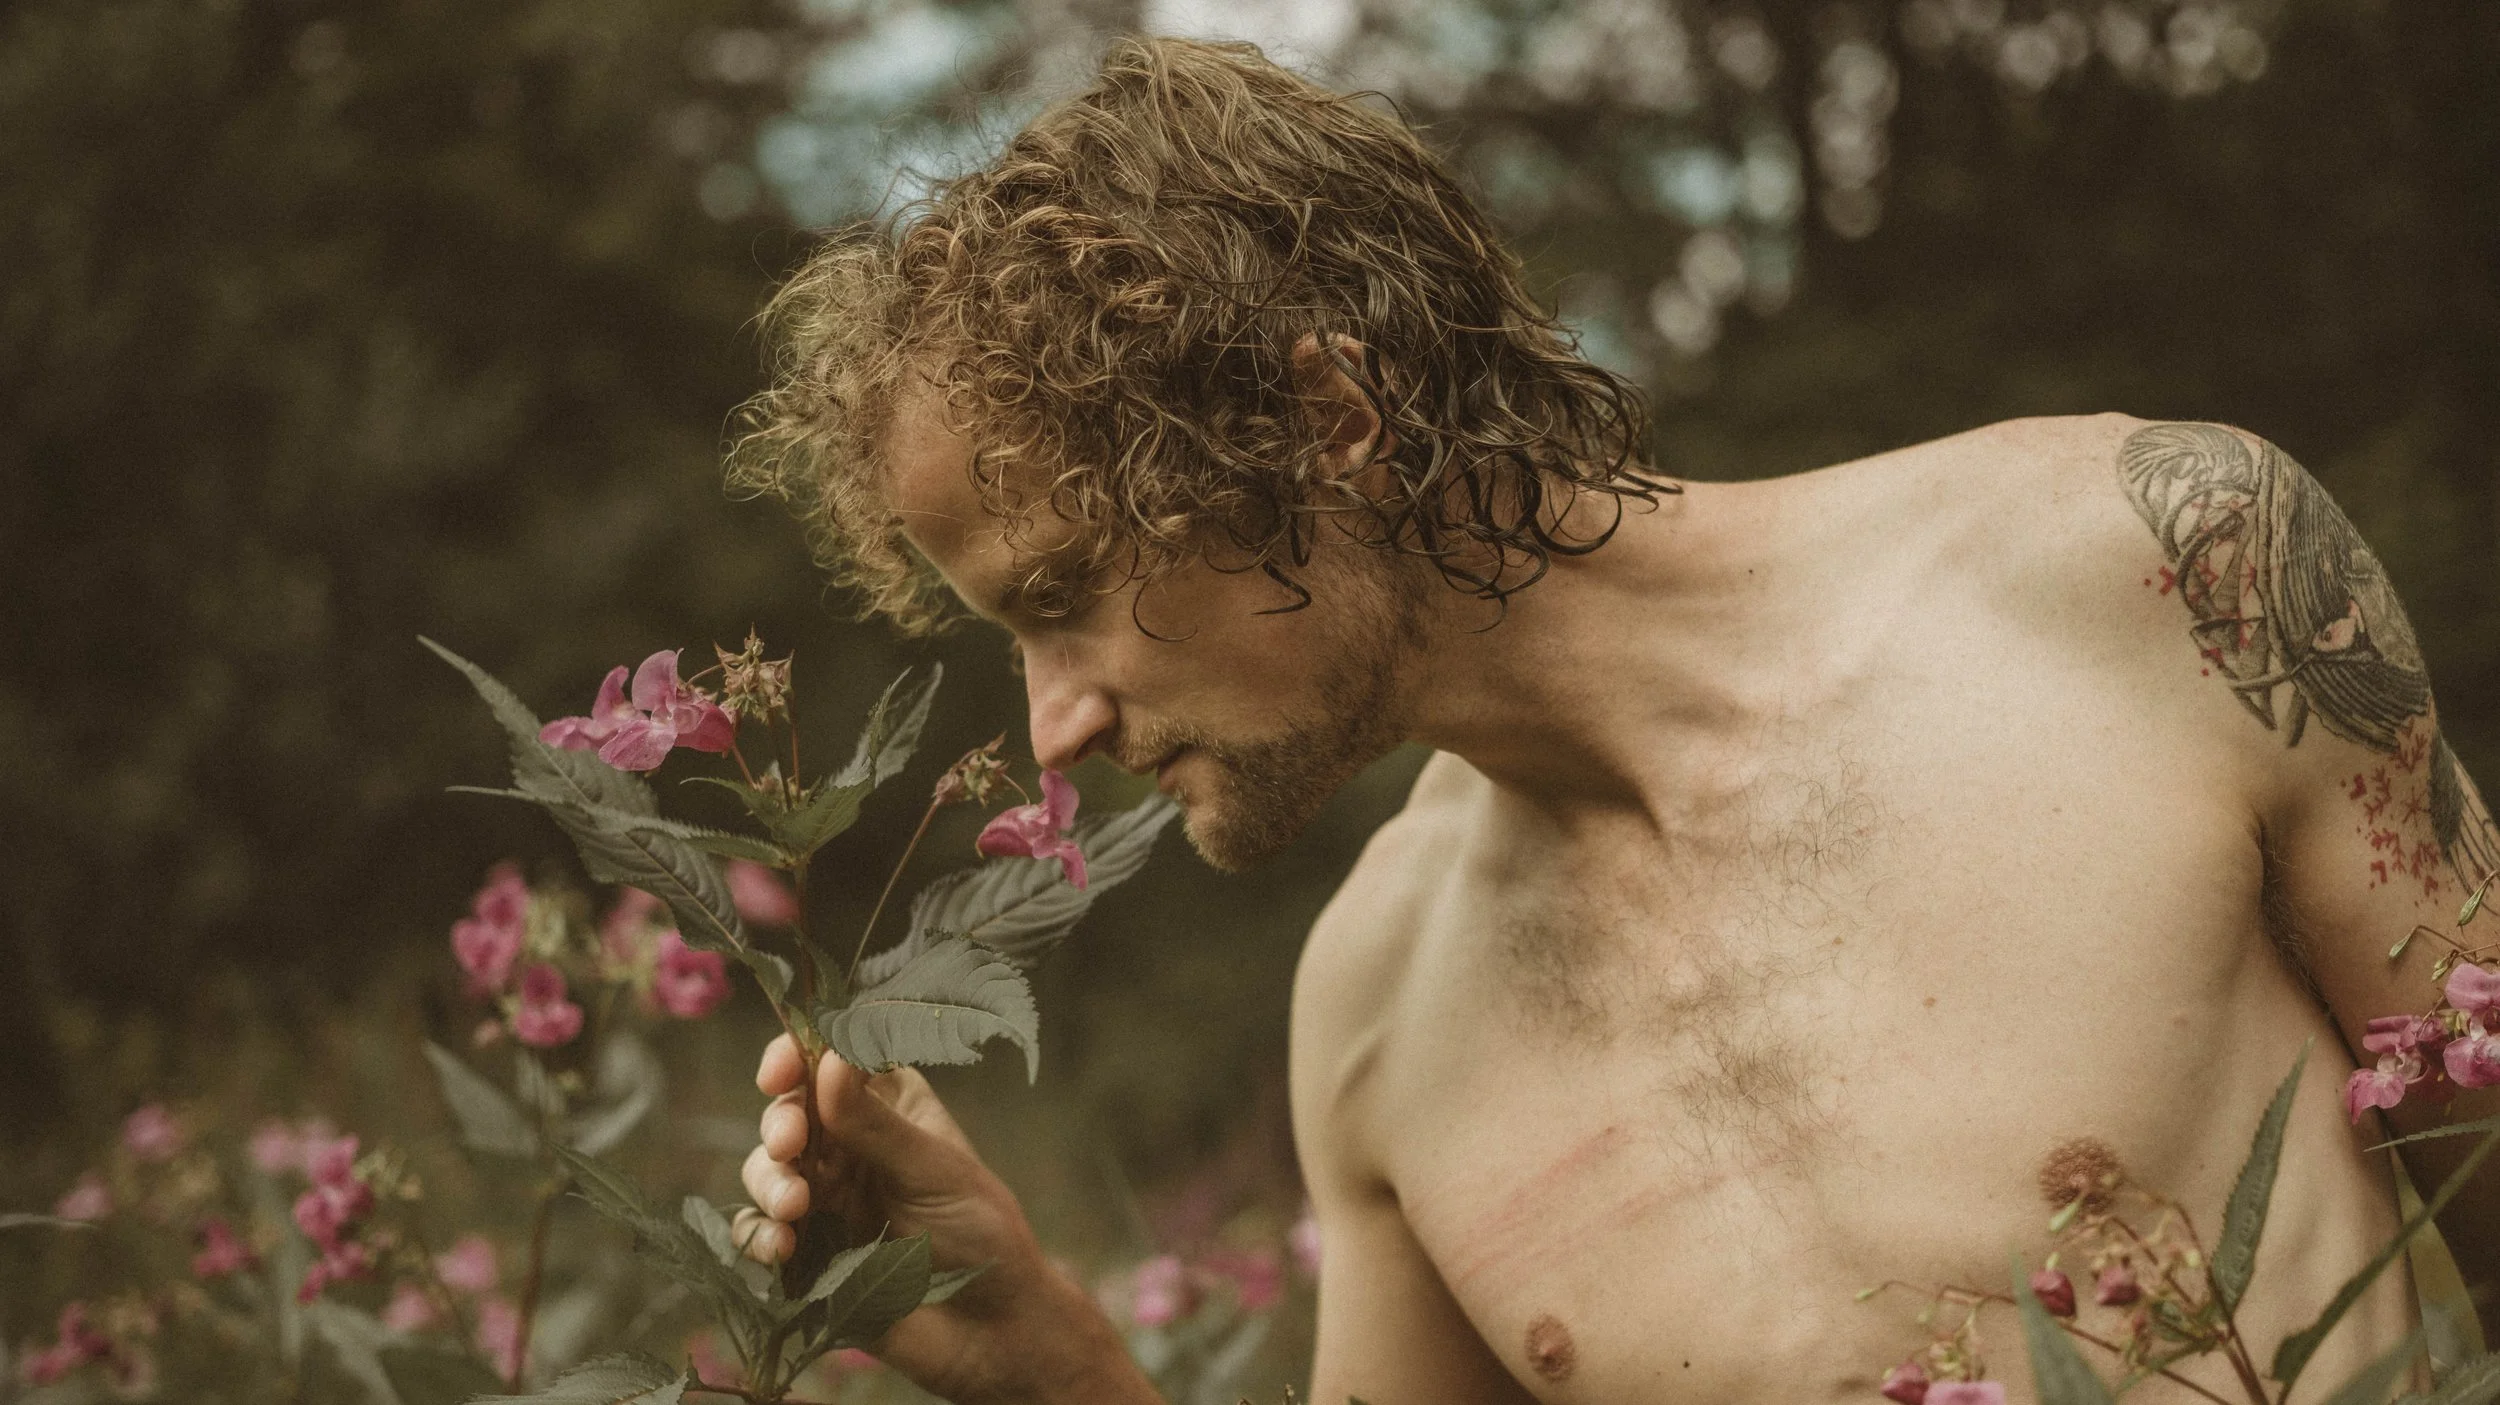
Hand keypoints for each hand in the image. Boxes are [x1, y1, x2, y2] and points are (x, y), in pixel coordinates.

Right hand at [734, 1035, 1157, 1404]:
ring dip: (769, 1181)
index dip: (797, 1056)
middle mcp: (851, 1146)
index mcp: (890, 1108)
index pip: (832, 1060)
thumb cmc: (980, 1233)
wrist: (989, 1328)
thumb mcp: (933, 1170)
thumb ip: (876, 1124)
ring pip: (768, 1170)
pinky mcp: (807, 1251)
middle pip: (790, 1114)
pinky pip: (759, 1232)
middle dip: (780, 1125)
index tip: (779, 1072)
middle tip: (790, 1147)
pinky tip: (779, 1248)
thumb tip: (829, 1060)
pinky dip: (758, 1234)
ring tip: (794, 1209)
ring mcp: (825, 1199)